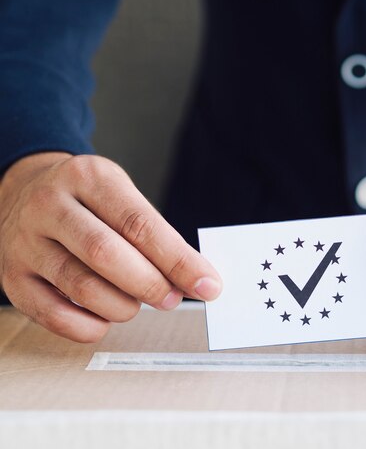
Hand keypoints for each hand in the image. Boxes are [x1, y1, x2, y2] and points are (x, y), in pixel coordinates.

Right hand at [0, 152, 221, 341]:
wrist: (25, 192)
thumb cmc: (88, 201)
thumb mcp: (122, 195)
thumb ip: (155, 233)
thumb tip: (196, 278)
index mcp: (88, 177)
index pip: (140, 224)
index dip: (178, 260)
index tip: (208, 285)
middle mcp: (50, 205)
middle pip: (107, 254)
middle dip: (151, 285)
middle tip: (172, 298)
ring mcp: (24, 241)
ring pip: (81, 286)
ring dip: (122, 307)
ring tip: (138, 305)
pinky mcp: (12, 276)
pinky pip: (52, 314)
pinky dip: (88, 326)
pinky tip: (105, 319)